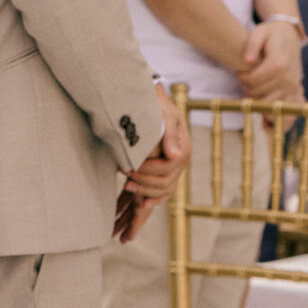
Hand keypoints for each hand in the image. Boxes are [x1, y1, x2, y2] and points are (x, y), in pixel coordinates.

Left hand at [116, 85, 189, 235]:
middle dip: (143, 184)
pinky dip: (151, 201)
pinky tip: (140, 206)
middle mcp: (180, 162)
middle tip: (125, 179)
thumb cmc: (158, 106)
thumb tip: (175, 155)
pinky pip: (161, 192)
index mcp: (182, 149)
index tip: (128, 169)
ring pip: (163, 192)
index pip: (166, 171)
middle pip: (164, 184)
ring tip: (126, 188)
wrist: (154, 101)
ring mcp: (174, 168)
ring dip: (145, 194)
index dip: (147, 173)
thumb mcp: (165, 115)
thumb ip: (170, 135)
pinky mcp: (164, 172)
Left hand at [239, 20, 303, 102]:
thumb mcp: (260, 32)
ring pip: (266, 100)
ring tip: (252, 82)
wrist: (290, 35)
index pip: (252, 81)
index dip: (241, 78)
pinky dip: (266, 98)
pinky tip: (261, 87)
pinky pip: (276, 102)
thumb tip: (247, 60)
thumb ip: (252, 44)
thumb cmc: (272, 33)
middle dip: (246, 86)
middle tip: (243, 78)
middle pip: (257, 91)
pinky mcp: (294, 88)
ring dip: (255, 94)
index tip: (238, 72)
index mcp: (277, 63)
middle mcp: (287, 76)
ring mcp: (292, 84)